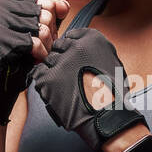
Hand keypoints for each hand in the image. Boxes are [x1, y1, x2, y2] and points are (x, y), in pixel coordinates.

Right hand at [0, 0, 68, 122]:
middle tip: (45, 44)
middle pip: (44, 15)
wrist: (0, 76)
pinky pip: (34, 43)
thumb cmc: (22, 47)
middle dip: (50, 33)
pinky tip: (37, 58)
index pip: (45, 0)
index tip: (46, 29)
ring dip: (47, 45)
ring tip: (42, 51)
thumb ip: (52, 10)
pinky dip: (40, 54)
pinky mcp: (0, 40)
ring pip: (41, 29)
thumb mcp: (39, 24)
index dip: (52, 18)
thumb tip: (62, 6)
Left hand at [27, 26, 148, 151]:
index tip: (73, 58)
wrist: (108, 116)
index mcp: (93, 39)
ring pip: (47, 61)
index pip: (71, 36)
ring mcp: (60, 62)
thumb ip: (95, 51)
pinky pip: (38, 74)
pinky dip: (44, 83)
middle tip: (69, 75)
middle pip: (57, 47)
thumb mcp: (112, 61)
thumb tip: (82, 50)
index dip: (70, 49)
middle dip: (61, 60)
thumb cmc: (113, 94)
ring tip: (64, 86)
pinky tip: (55, 91)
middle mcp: (75, 47)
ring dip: (53, 72)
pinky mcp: (48, 79)